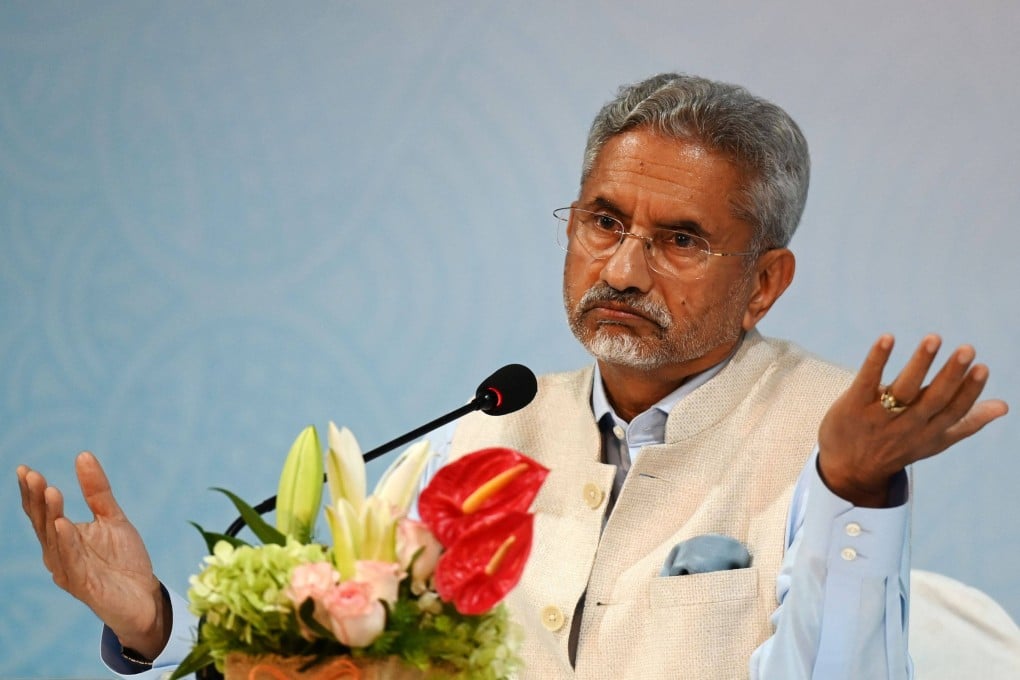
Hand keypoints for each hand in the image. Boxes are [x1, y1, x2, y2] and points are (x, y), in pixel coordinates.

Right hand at [17, 452, 170, 659]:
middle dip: (37, 499)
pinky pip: (71, 562)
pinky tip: (63, 524)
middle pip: (43, 524)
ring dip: (51, 516)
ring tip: (51, 491)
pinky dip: (66, 543)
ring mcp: (69, 571)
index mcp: (63, 538)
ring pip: (54, 541)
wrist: (144, 596)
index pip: (43, 512)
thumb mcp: (113, 518)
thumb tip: (83, 455)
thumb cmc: (123, 560)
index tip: (25, 469)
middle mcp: (59, 554)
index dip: (33, 492)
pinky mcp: (83, 585)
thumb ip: (97, 491)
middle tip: (33, 475)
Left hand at [818, 334, 1008, 506]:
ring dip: (920, 363)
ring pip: (904, 389)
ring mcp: (879, 416)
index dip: (969, 391)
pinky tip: (887, 338)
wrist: (848, 471)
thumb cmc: (896, 448)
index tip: (982, 367)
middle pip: (933, 399)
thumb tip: (1004, 406)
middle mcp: (907, 425)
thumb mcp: (933, 441)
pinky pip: (867, 380)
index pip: (953, 411)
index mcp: (929, 431)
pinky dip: (877, 359)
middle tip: (967, 349)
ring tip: (934, 339)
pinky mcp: (854, 406)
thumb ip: (966, 423)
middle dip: (951, 374)